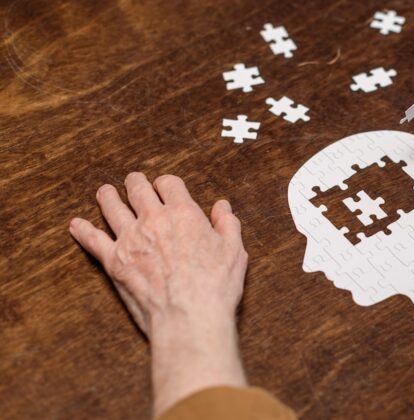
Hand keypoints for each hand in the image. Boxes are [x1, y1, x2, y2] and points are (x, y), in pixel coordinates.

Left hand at [69, 173, 248, 415]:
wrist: (189, 316)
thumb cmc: (215, 286)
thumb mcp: (234, 251)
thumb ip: (227, 224)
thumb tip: (222, 207)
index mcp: (184, 214)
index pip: (169, 184)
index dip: (167, 183)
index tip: (165, 186)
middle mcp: (154, 220)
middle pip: (137, 190)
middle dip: (135, 182)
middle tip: (133, 180)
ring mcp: (130, 239)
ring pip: (112, 208)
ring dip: (108, 197)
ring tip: (105, 192)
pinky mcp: (114, 261)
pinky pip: (93, 240)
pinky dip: (83, 231)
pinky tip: (77, 225)